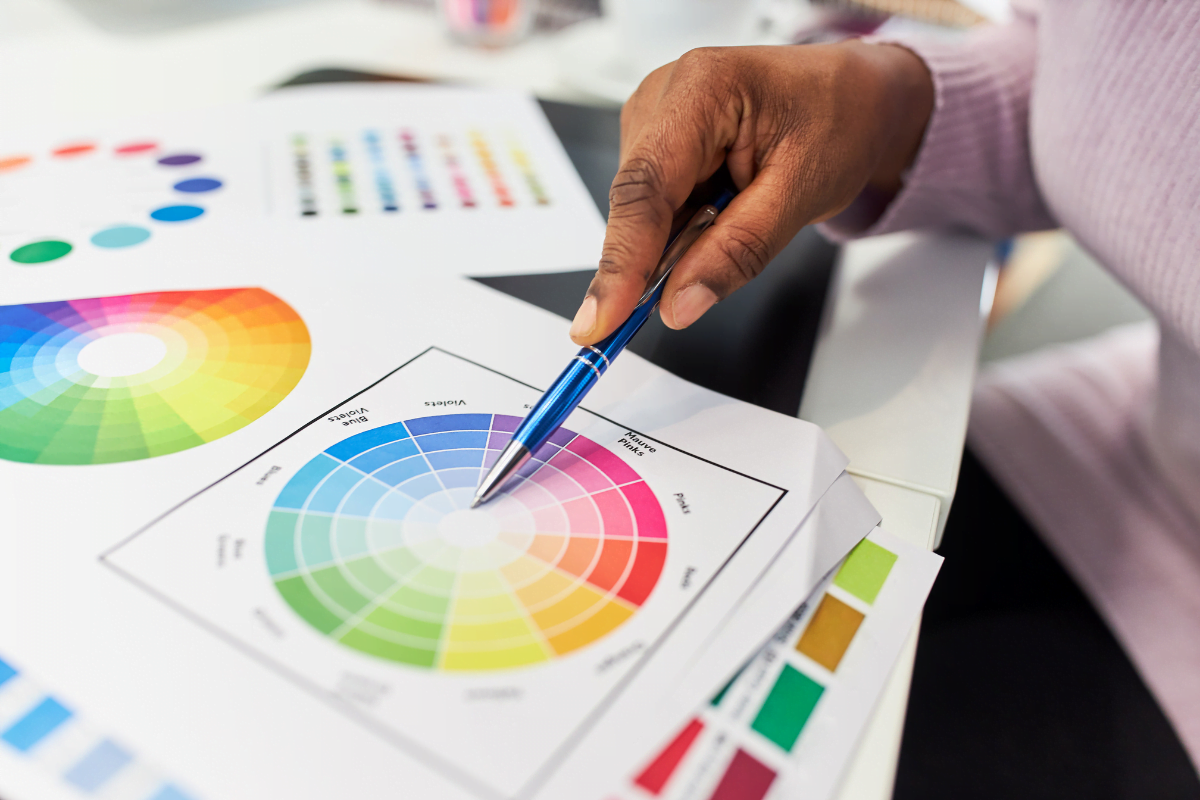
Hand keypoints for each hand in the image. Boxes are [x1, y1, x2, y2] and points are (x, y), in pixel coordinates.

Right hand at [568, 41, 932, 344]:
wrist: (851, 95)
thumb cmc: (837, 121)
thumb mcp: (802, 193)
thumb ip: (738, 251)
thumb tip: (679, 303)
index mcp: (704, 88)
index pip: (645, 189)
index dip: (620, 262)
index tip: (601, 320)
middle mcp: (664, 94)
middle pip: (634, 202)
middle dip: (654, 257)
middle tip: (695, 288)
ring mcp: (654, 116)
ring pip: (639, 211)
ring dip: (675, 240)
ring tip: (741, 215)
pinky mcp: (654, 140)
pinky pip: (651, 207)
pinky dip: (679, 229)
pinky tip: (720, 212)